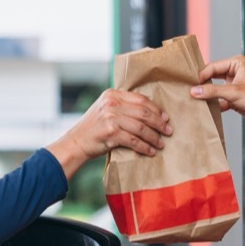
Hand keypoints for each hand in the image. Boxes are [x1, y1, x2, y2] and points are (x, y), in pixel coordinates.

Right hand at [46, 89, 171, 177]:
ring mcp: (111, 117)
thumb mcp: (106, 109)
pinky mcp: (111, 133)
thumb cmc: (95, 127)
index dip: (156, 110)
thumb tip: (151, 113)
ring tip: (161, 144)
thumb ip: (123, 106)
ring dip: (154, 137)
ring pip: (141, 127)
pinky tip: (150, 151)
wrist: (76, 142)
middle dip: (159, 123)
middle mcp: (112, 103)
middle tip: (168, 132)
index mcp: (112, 94)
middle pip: (144, 113)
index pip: (141, 99)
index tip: (165, 118)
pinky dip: (144, 147)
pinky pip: (134, 140)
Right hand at [189, 55, 244, 124]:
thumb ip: (212, 92)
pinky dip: (214, 104)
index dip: (201, 76)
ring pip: (214, 89)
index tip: (191, 86)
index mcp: (235, 64)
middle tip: (189, 92)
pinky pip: (219, 99)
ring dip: (207, 96)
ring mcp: (233, 85)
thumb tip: (194, 91)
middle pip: (211, 77)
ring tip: (194, 101)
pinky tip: (206, 110)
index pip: (212, 67)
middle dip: (202, 85)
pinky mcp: (233, 97)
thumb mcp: (233, 93)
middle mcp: (233, 72)